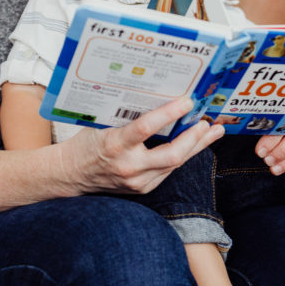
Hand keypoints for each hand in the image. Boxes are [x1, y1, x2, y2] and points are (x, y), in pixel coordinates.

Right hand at [64, 97, 224, 194]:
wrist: (70, 174)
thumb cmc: (86, 144)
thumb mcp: (102, 124)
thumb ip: (127, 116)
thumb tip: (157, 97)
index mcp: (115, 145)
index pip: (146, 128)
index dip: (169, 113)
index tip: (187, 102)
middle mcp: (128, 166)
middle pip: (172, 155)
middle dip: (195, 138)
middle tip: (208, 122)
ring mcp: (137, 181)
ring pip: (176, 164)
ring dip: (197, 147)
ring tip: (213, 132)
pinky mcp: (142, 188)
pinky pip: (168, 171)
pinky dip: (182, 156)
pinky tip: (195, 144)